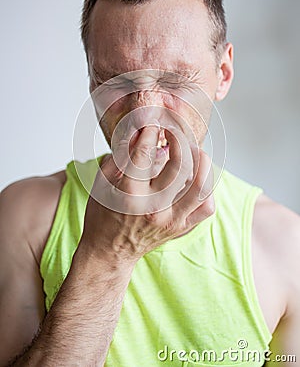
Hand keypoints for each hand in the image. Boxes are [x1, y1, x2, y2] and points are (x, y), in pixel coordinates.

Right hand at [80, 123, 214, 264]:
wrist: (110, 252)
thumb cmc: (103, 215)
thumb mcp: (102, 182)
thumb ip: (121, 156)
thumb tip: (142, 133)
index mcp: (130, 195)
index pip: (145, 154)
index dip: (151, 132)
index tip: (153, 123)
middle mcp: (154, 207)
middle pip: (179, 166)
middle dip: (180, 140)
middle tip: (174, 131)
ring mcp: (171, 220)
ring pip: (200, 185)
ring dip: (200, 160)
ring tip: (193, 150)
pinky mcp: (181, 228)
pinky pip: (206, 206)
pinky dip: (206, 187)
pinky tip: (197, 176)